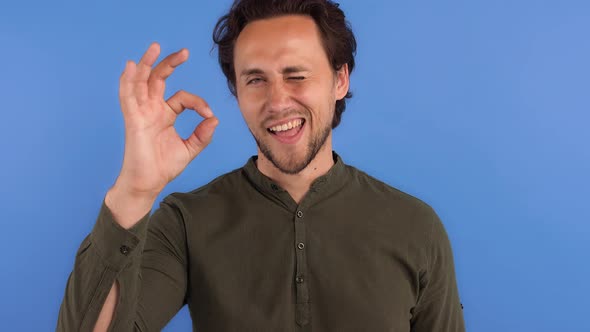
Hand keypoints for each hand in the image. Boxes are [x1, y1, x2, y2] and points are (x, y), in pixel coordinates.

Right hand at [114, 42, 218, 197]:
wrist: (149, 183)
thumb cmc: (164, 166)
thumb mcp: (189, 148)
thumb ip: (202, 135)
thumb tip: (214, 119)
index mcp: (165, 114)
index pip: (182, 97)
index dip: (198, 102)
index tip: (209, 114)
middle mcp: (152, 109)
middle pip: (158, 79)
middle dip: (170, 63)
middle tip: (185, 52)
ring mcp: (141, 112)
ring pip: (141, 82)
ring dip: (146, 64)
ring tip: (155, 47)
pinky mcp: (133, 120)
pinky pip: (127, 97)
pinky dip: (127, 81)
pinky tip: (130, 66)